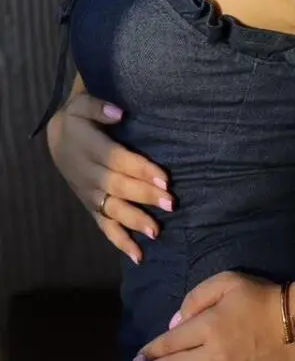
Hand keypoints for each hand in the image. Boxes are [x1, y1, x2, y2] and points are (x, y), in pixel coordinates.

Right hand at [46, 91, 174, 262]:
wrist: (57, 139)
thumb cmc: (79, 119)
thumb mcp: (82, 104)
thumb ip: (99, 107)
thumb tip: (119, 114)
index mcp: (89, 148)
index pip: (117, 160)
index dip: (140, 169)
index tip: (164, 177)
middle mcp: (88, 174)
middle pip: (118, 187)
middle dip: (145, 196)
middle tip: (170, 203)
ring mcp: (89, 194)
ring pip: (112, 210)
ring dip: (134, 221)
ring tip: (156, 231)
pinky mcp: (91, 207)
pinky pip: (104, 227)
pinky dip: (120, 242)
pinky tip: (139, 256)